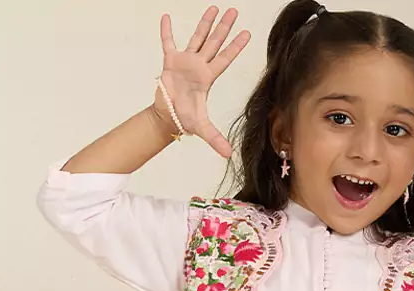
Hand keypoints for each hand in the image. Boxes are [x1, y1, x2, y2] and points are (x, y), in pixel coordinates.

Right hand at [154, 6, 250, 157]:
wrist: (167, 117)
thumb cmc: (184, 118)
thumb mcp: (202, 128)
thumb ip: (215, 139)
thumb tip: (228, 155)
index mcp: (207, 77)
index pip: (225, 58)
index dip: (236, 46)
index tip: (247, 33)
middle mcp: (199, 66)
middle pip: (214, 42)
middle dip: (224, 27)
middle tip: (234, 12)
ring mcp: (185, 61)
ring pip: (197, 38)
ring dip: (205, 23)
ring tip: (214, 8)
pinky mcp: (170, 61)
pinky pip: (168, 42)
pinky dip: (167, 31)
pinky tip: (166, 17)